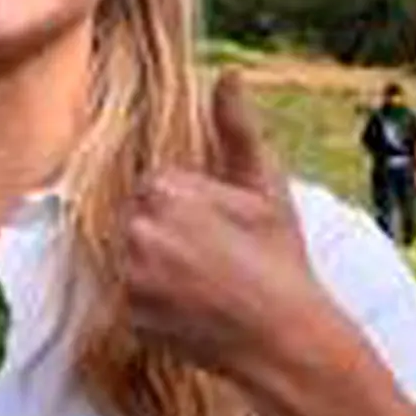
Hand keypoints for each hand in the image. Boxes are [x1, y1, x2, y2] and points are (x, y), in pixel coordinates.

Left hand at [120, 72, 341, 382]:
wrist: (285, 339)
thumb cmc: (279, 260)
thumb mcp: (264, 188)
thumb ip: (237, 128)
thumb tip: (227, 76)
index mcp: (164, 191)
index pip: (157, 188)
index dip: (193, 208)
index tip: (224, 230)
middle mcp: (138, 232)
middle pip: (140, 221)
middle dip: (172, 236)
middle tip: (219, 260)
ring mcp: (130, 277)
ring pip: (134, 260)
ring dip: (162, 269)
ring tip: (209, 285)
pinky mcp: (130, 317)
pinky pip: (132, 300)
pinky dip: (157, 303)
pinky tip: (196, 309)